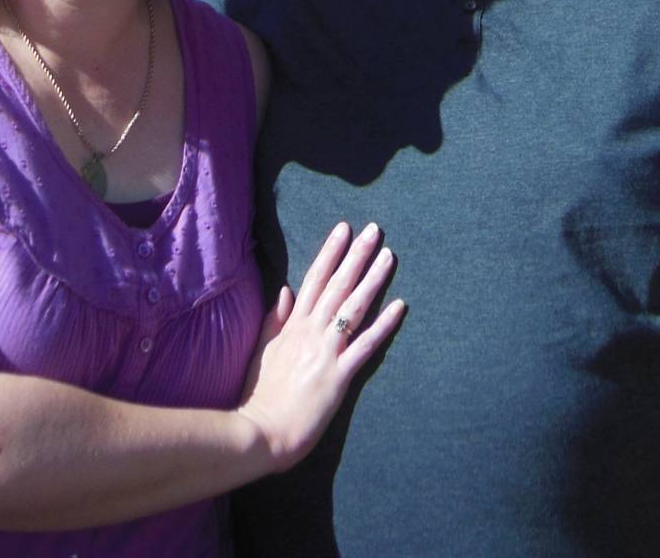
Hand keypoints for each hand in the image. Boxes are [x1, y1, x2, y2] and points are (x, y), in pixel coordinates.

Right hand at [236, 221, 405, 468]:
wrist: (261, 430)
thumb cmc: (259, 395)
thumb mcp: (262, 350)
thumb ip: (275, 320)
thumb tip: (286, 290)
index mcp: (292, 325)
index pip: (314, 279)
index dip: (330, 252)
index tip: (344, 229)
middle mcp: (311, 331)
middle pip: (337, 285)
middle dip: (357, 255)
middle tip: (375, 230)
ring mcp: (326, 351)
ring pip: (354, 306)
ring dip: (373, 279)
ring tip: (389, 256)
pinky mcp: (339, 375)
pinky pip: (366, 344)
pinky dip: (384, 324)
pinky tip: (400, 306)